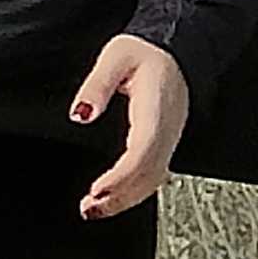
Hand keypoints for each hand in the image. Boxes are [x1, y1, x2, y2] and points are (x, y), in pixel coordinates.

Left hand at [73, 34, 187, 220]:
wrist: (176, 49)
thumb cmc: (148, 52)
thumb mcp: (115, 57)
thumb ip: (97, 86)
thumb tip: (81, 113)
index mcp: (156, 109)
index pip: (142, 151)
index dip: (121, 177)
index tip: (96, 190)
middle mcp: (167, 129)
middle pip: (149, 174)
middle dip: (120, 197)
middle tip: (88, 208)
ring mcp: (169, 138)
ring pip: (154, 180)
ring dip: (126, 199)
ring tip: (94, 209)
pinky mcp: (165, 142)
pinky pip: (155, 175)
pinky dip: (135, 192)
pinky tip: (114, 199)